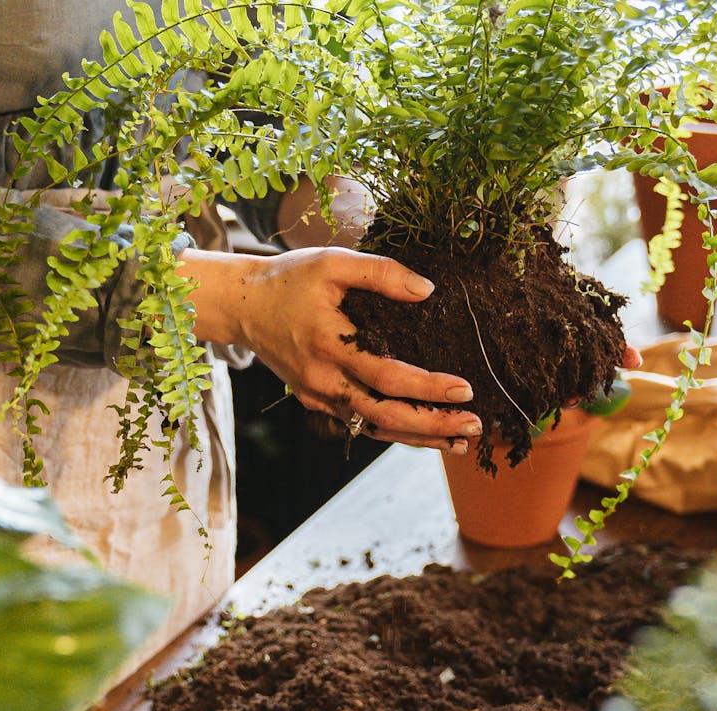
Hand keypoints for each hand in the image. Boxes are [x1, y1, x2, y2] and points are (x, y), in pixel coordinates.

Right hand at [183, 246, 481, 453]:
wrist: (241, 305)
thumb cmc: (289, 278)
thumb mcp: (332, 262)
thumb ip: (381, 272)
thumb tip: (427, 290)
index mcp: (329, 344)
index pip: (387, 376)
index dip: (427, 388)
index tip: (465, 390)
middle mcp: (322, 378)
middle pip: (384, 415)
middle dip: (432, 426)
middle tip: (474, 428)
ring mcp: (316, 394)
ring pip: (372, 427)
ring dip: (417, 437)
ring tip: (458, 442)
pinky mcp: (314, 399)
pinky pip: (358, 422)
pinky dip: (392, 430)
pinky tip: (422, 433)